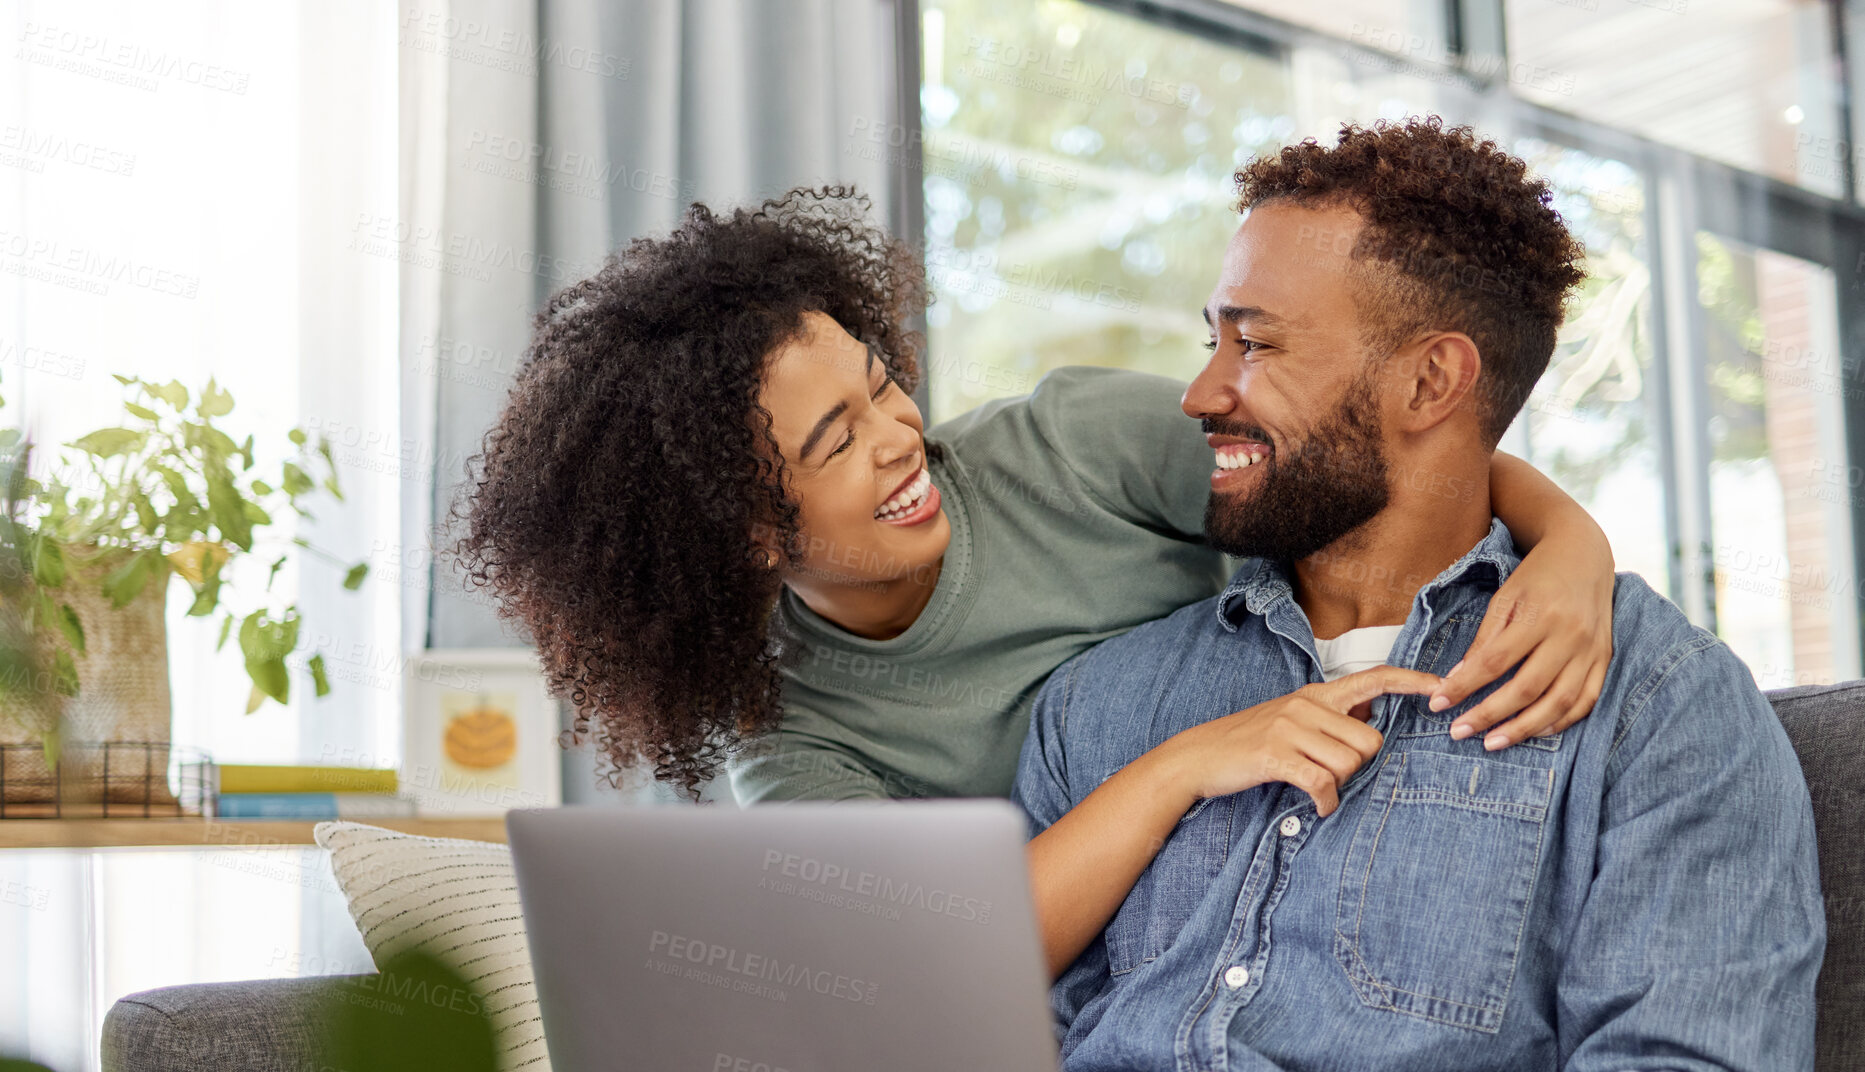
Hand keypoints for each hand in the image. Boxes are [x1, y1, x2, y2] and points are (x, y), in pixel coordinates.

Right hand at [1162, 666, 1439, 815]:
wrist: (1198, 756)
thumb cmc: (1250, 741)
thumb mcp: (1293, 718)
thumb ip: (1331, 715)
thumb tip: (1370, 714)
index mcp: (1316, 693)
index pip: (1374, 678)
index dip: (1412, 682)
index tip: (1443, 687)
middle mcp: (1307, 704)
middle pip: (1371, 740)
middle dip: (1360, 766)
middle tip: (1331, 774)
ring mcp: (1290, 727)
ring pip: (1350, 763)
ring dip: (1339, 785)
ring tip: (1316, 787)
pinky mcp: (1275, 754)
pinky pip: (1323, 782)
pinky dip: (1326, 801)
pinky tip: (1317, 806)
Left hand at [1427, 532, 1614, 749]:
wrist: (1585, 555)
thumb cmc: (1537, 576)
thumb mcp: (1504, 597)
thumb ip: (1484, 638)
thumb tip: (1458, 677)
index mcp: (1539, 615)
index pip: (1495, 661)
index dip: (1465, 686)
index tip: (1438, 703)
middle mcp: (1570, 636)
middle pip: (1527, 688)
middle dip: (1490, 715)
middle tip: (1459, 732)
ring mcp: (1592, 651)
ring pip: (1559, 702)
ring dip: (1524, 728)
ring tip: (1492, 742)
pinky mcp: (1605, 659)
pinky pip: (1586, 701)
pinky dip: (1561, 722)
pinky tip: (1534, 731)